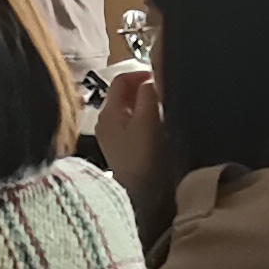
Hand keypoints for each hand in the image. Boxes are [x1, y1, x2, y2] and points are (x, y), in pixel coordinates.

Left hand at [94, 64, 166, 188]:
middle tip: (164, 92)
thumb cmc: (143, 157)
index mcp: (108, 111)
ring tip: (163, 108)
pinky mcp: (118, 148)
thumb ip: (148, 95)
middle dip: (143, 89)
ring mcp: (110, 135)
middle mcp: (104, 120)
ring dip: (144, 105)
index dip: (141, 73)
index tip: (161, 78)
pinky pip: (130, 124)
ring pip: (128, 109)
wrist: (138, 195)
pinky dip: (142, 119)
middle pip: (123, 94)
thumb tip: (150, 80)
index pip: (121, 80)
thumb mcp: (148, 121)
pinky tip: (156, 127)